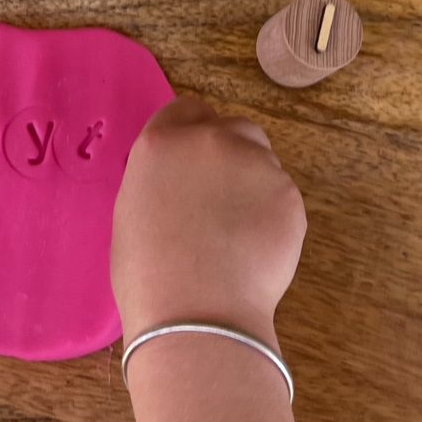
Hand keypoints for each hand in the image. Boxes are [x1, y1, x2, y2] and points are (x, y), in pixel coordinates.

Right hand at [111, 97, 306, 345]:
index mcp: (162, 143)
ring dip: (252, 181)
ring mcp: (256, 164)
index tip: (192, 164)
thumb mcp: (132, 211)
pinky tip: (255, 248)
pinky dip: (271, 214)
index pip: (186, 110)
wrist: (196, 311)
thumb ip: (160, 179)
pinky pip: (280, 195)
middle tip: (218, 197)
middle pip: (232, 128)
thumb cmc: (146, 274)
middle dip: (228, 152)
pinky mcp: (289, 195)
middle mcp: (211, 141)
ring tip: (237, 229)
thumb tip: (181, 183)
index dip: (191, 134)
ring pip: (262, 159)